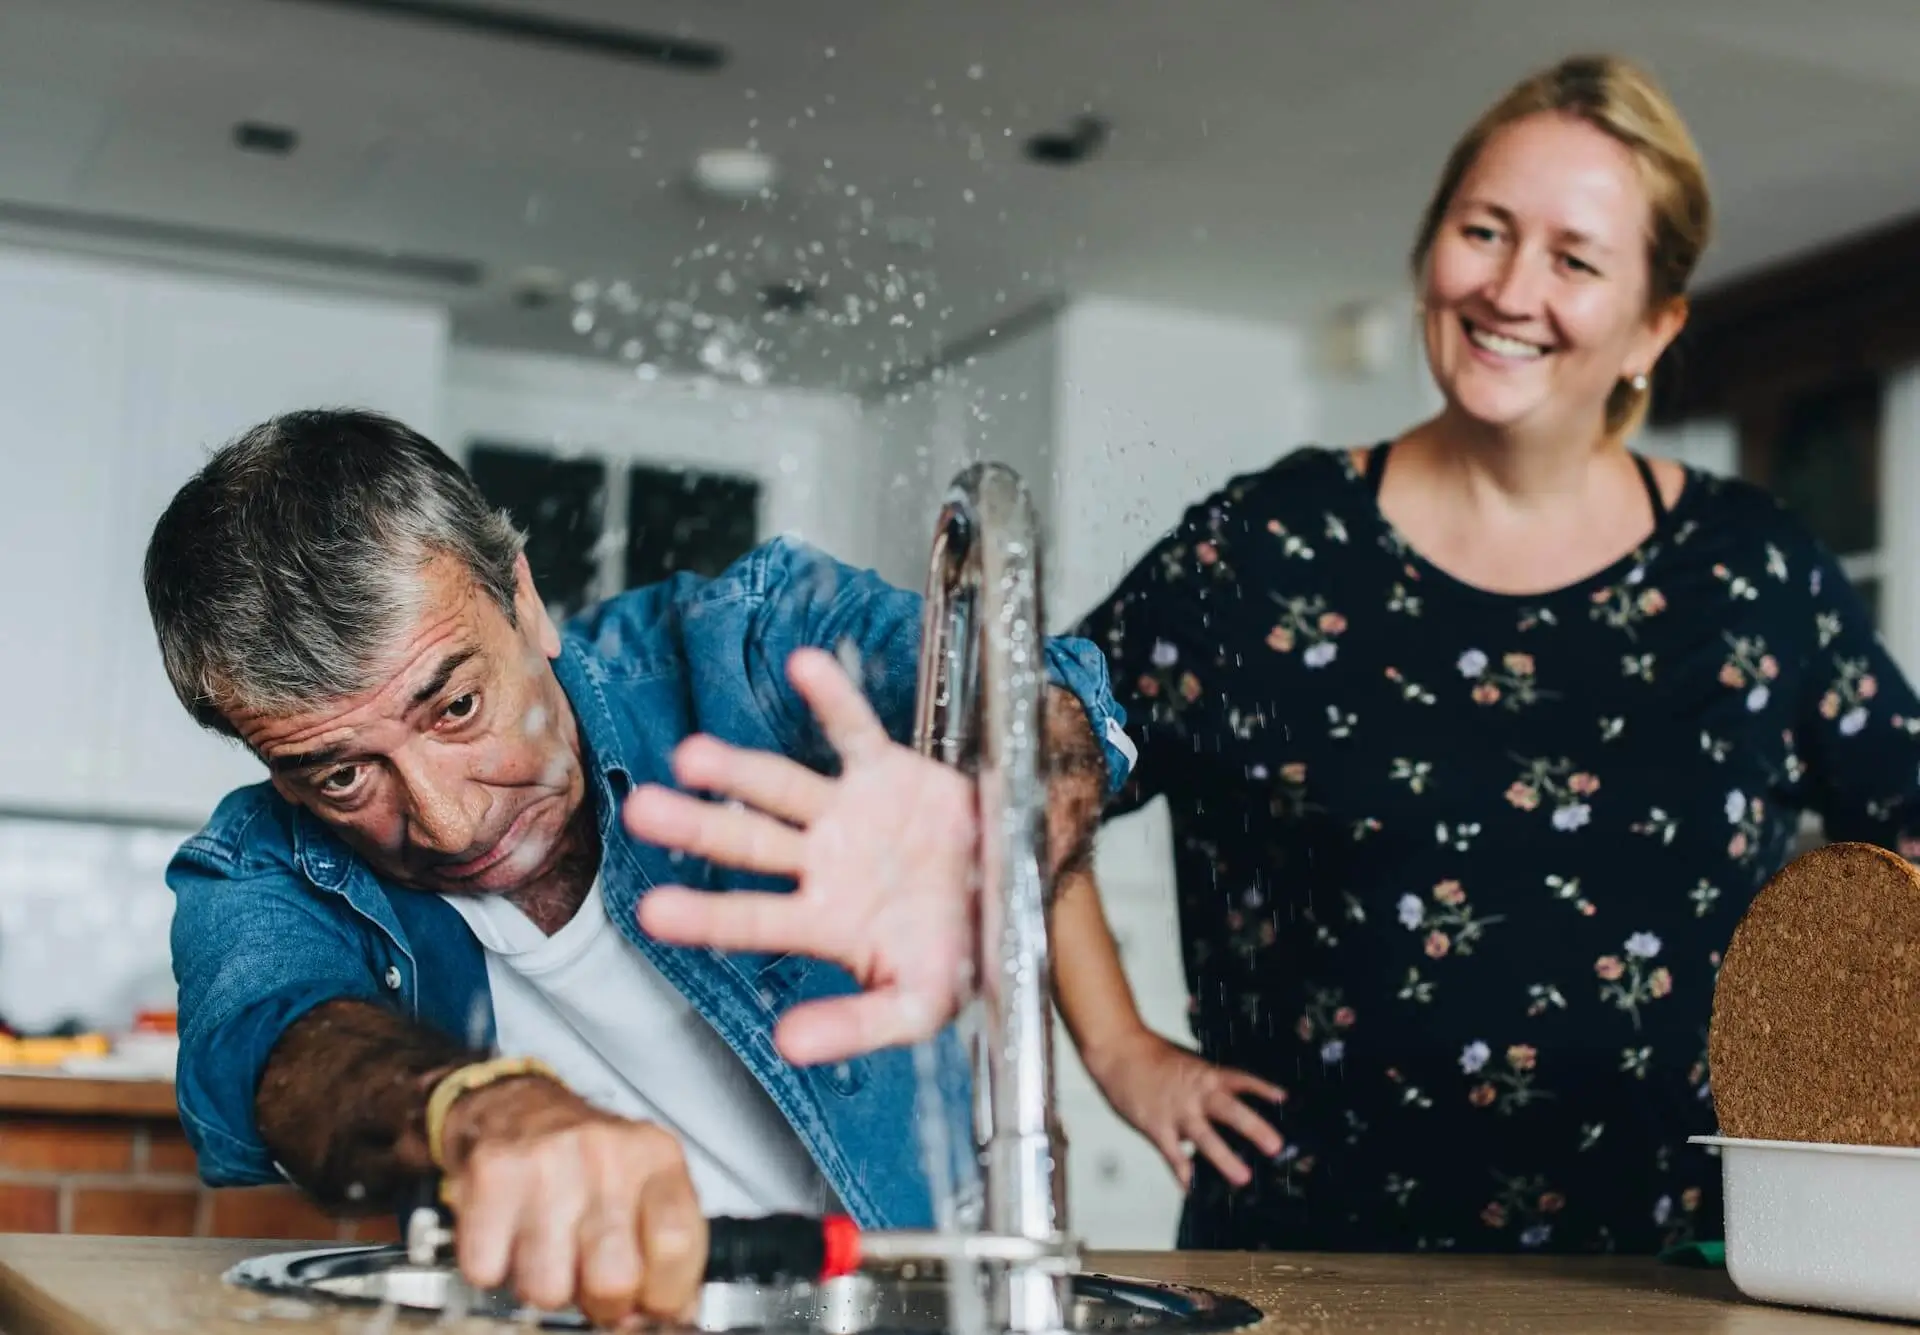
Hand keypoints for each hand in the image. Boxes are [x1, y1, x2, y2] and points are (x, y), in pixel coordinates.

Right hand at [437, 1075, 706, 1325]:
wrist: (516, 1108)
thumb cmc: (587, 1159)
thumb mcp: (646, 1184)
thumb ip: (668, 1247)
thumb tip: (673, 1313)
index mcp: (656, 1158)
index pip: (677, 1244)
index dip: (664, 1293)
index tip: (650, 1302)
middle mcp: (606, 1154)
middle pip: (614, 1278)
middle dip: (603, 1302)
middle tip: (592, 1279)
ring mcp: (547, 1162)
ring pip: (547, 1288)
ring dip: (545, 1286)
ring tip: (549, 1251)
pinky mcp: (492, 1175)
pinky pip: (488, 1270)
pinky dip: (493, 1268)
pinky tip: (509, 1237)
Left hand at [623, 646, 976, 1065]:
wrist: (1018, 900)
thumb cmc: (961, 957)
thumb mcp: (916, 1006)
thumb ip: (855, 1026)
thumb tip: (787, 1046)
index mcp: (824, 921)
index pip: (752, 919)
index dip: (705, 916)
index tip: (650, 913)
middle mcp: (822, 862)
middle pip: (748, 843)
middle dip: (697, 827)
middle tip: (643, 813)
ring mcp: (849, 814)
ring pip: (782, 786)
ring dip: (739, 770)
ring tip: (693, 756)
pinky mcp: (886, 772)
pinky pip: (855, 731)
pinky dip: (832, 698)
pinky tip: (804, 665)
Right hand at [1083, 1027, 1285, 1188]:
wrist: (1118, 1050)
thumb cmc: (1152, 1057)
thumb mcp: (1188, 1063)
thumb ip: (1208, 1084)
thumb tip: (1229, 1102)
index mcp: (1205, 1074)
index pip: (1241, 1080)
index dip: (1263, 1089)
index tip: (1285, 1100)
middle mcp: (1195, 1093)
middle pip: (1230, 1110)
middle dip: (1254, 1129)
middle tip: (1274, 1146)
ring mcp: (1176, 1112)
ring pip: (1205, 1137)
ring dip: (1225, 1159)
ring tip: (1242, 1177)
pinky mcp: (1155, 1126)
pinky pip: (1172, 1154)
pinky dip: (1182, 1172)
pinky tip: (1192, 1187)